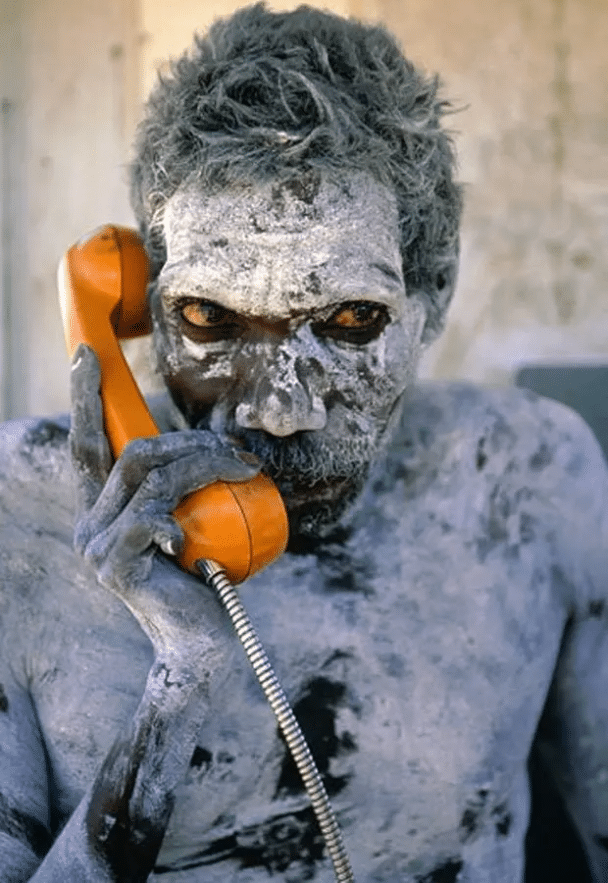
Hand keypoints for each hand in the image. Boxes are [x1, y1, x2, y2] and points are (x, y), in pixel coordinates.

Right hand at [69, 344, 259, 674]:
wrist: (203, 642)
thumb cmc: (207, 579)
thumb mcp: (193, 521)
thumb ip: (183, 488)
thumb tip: (210, 444)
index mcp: (101, 511)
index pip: (89, 445)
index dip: (86, 398)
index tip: (87, 355)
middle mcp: (89, 524)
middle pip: (136, 452)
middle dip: (190, 440)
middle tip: (236, 451)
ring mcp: (96, 546)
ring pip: (151, 476)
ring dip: (205, 463)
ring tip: (244, 471)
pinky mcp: (114, 565)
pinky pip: (149, 518)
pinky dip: (181, 515)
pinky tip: (190, 542)